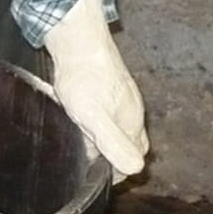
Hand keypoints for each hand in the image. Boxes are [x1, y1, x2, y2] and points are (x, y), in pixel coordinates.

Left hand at [41, 0, 149, 181]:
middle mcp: (132, 110)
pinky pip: (106, 109)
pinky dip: (94, 118)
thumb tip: (136, 169)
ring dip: (100, 136)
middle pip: (127, 143)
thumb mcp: (93, 117)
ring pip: (116, 125)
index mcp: (133, 122)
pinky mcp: (108, 85)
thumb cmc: (83, 77)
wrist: (76, 38)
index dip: (116, 170)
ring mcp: (122, 96)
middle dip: (109, 154)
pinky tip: (77, 114)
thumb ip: (112, 143)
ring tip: (78, 135)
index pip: (134, 158)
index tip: (95, 175)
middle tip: (84, 156)